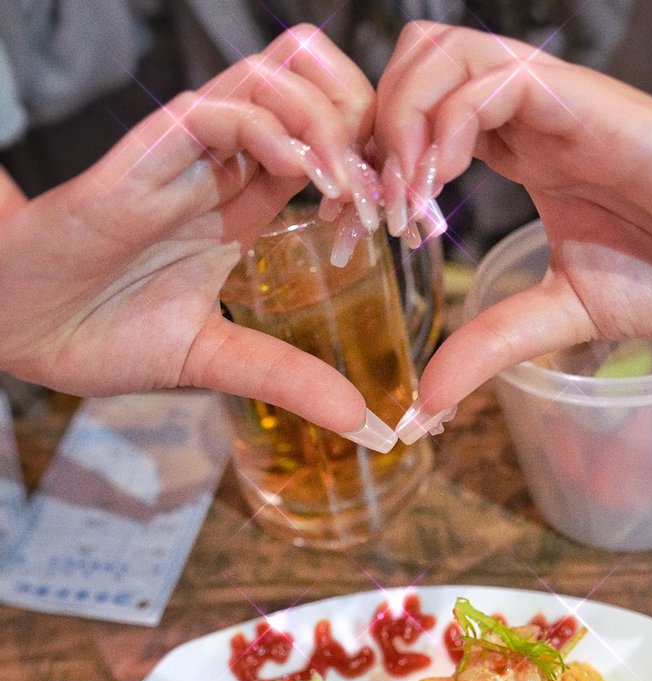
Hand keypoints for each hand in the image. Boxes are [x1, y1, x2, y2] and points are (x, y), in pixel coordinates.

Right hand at [0, 26, 389, 444]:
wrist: (20, 330)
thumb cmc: (101, 335)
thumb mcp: (217, 360)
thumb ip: (287, 379)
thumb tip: (364, 423)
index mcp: (241, 206)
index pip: (328, 146)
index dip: (376, 167)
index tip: (406, 221)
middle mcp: (221, 168)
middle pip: (314, 89)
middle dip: (368, 125)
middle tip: (392, 190)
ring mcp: (186, 155)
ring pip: (274, 79)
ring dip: (328, 123)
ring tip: (353, 186)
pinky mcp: (147, 154)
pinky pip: (219, 109)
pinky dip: (273, 131)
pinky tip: (305, 176)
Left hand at [374, 21, 651, 430]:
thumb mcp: (557, 317)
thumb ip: (487, 346)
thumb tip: (422, 409)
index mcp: (517, 152)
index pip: (415, 118)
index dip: (372, 162)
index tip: (358, 233)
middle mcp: (523, 115)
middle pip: (408, 63)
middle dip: (367, 131)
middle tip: (368, 213)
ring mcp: (550, 101)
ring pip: (434, 51)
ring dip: (398, 123)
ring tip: (404, 205)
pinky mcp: (581, 99)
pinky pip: (486, 76)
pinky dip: (441, 126)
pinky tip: (439, 193)